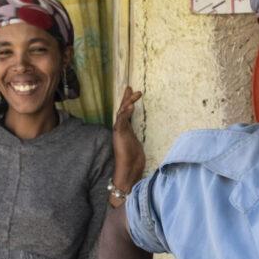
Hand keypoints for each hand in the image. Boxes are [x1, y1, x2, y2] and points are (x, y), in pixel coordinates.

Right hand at [111, 86, 144, 201]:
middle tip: (130, 87)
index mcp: (125, 130)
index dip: (128, 101)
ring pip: (121, 114)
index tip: (132, 91)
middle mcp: (120, 129)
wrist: (128, 171)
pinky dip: (124, 114)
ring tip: (133, 94)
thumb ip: (135, 134)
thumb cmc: (133, 160)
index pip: (125, 112)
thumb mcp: (136, 143)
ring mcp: (119, 132)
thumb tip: (138, 131)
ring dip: (127, 103)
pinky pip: (120, 122)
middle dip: (126, 98)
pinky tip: (129, 108)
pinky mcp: (119, 136)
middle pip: (122, 110)